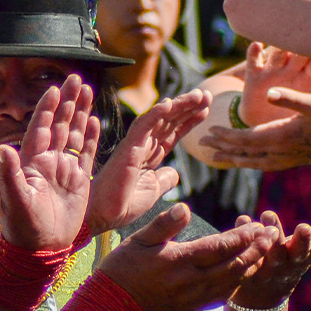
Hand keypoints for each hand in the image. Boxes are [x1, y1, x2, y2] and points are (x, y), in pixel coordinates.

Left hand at [0, 79, 98, 250]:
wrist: (40, 248)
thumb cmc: (22, 226)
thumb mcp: (14, 198)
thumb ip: (9, 172)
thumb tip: (4, 147)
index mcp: (32, 161)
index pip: (41, 127)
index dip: (47, 108)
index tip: (53, 88)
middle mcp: (48, 161)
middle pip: (60, 123)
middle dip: (68, 101)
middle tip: (77, 78)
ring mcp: (64, 169)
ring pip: (74, 134)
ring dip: (81, 112)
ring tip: (88, 90)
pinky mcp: (79, 180)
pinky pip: (86, 153)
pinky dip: (90, 137)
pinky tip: (94, 120)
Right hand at [86, 90, 209, 234]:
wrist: (102, 216)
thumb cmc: (122, 205)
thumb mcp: (153, 191)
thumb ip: (164, 180)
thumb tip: (175, 173)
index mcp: (150, 155)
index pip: (173, 132)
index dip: (189, 120)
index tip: (206, 110)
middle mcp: (143, 145)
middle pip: (169, 121)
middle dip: (188, 107)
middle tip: (208, 95)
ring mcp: (135, 145)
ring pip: (159, 118)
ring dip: (178, 105)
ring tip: (198, 96)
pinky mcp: (127, 149)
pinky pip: (142, 127)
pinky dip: (156, 114)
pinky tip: (170, 104)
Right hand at [98, 204, 277, 310]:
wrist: (113, 309)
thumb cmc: (122, 270)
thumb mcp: (137, 241)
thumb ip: (163, 225)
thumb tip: (184, 208)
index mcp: (179, 261)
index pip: (219, 247)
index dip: (242, 237)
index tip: (259, 225)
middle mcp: (191, 281)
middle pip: (233, 265)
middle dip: (256, 249)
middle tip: (273, 235)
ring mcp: (194, 296)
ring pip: (232, 281)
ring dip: (252, 265)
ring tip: (266, 250)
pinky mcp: (193, 306)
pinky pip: (223, 295)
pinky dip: (239, 283)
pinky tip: (247, 273)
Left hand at [200, 75, 310, 169]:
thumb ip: (290, 98)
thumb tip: (268, 93)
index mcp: (281, 136)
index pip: (245, 138)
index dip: (226, 135)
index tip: (208, 132)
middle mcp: (280, 151)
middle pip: (243, 152)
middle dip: (223, 147)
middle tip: (202, 144)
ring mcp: (286, 159)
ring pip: (252, 161)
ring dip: (233, 157)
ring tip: (217, 156)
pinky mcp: (292, 161)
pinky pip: (263, 164)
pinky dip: (249, 162)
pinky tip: (245, 161)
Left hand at [228, 210, 310, 309]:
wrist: (262, 296)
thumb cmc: (289, 264)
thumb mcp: (307, 253)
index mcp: (297, 261)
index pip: (303, 251)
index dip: (304, 241)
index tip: (304, 228)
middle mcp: (278, 266)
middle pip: (280, 255)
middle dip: (276, 239)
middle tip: (275, 218)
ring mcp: (259, 269)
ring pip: (259, 254)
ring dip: (261, 235)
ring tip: (265, 214)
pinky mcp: (241, 270)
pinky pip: (239, 252)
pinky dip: (240, 235)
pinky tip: (241, 218)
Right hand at [238, 42, 310, 125]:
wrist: (265, 126)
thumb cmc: (294, 114)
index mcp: (308, 76)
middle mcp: (291, 69)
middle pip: (298, 49)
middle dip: (303, 39)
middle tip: (309, 27)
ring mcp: (273, 71)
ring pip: (277, 52)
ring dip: (281, 44)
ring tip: (285, 37)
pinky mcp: (255, 77)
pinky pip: (254, 61)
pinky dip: (254, 52)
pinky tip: (258, 45)